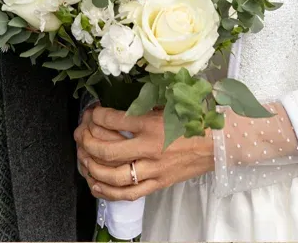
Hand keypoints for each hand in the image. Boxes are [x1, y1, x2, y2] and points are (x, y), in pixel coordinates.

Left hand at [75, 106, 214, 200]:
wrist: (216, 143)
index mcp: (152, 124)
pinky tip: (95, 184)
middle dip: (87, 141)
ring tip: (83, 158)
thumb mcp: (166, 103)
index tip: (92, 111)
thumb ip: (142, 104)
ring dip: (93, 167)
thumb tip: (116, 103)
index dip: (96, 115)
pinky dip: (108, 192)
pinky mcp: (158, 184)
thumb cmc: (191, 119)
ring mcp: (154, 170)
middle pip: (107, 150)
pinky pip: (128, 193)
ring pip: (114, 176)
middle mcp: (150, 148)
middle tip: (80, 133)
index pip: (114, 120)